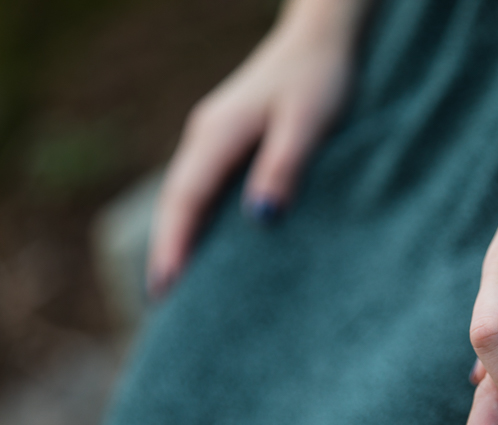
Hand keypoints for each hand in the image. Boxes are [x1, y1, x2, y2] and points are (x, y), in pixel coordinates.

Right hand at [147, 20, 352, 297]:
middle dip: (167, 248)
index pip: (186, 199)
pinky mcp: (229, 139)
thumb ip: (283, 168)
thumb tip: (260, 218)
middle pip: (177, 201)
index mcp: (218, 135)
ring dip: (179, 235)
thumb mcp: (307, 124)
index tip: (165, 287)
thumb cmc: (319, 78)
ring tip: (177, 280)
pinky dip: (196, 217)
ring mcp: (214, 136)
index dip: (174, 244)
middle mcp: (206, 136)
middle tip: (162, 299)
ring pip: (187, 194)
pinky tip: (205, 239)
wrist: (321, 38)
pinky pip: (203, 186)